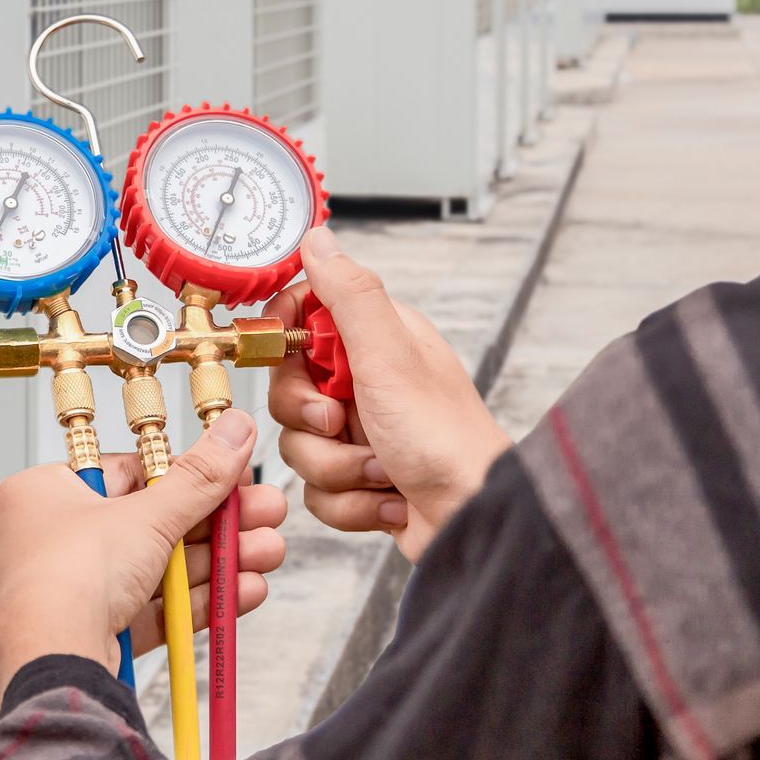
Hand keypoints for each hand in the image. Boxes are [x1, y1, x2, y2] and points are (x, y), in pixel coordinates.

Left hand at [0, 408, 287, 704]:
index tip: (235, 474)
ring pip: (160, 568)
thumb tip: (234, 429)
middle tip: (266, 513)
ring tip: (269, 552)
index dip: (188, 473)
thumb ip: (199, 477)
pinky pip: (156, 608)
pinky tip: (246, 589)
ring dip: (219, 560)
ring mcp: (76, 589)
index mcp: (47, 492)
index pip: (130, 471)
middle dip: (218, 522)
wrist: (52, 661)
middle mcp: (55, 539)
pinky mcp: (98, 632)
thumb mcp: (146, 515)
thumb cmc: (70, 576)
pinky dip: (200, 599)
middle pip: (152, 522)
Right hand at [267, 227, 510, 562]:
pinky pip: (315, 487)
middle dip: (309, 419)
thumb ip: (348, 295)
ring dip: (335, 467)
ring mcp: (362, 431)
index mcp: (377, 340)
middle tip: (341, 422)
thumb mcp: (389, 356)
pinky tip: (386, 499)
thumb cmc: (445, 440)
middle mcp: (367, 382)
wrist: (473, 520)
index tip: (288, 356)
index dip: (285, 338)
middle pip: (288, 387)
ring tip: (381, 471)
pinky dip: (347, 502)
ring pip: (298, 442)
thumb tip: (318, 239)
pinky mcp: (359, 477)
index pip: (302, 316)